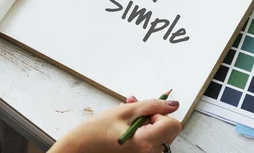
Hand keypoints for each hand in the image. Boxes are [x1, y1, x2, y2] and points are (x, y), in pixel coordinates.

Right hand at [50, 95, 180, 152]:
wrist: (80, 149)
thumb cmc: (97, 131)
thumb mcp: (124, 111)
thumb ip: (151, 106)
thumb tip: (173, 104)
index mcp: (145, 142)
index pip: (173, 125)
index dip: (161, 114)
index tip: (144, 112)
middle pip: (168, 131)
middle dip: (154, 117)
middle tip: (133, 109)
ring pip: (159, 135)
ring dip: (146, 122)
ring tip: (126, 116)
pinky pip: (150, 141)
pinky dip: (143, 131)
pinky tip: (127, 125)